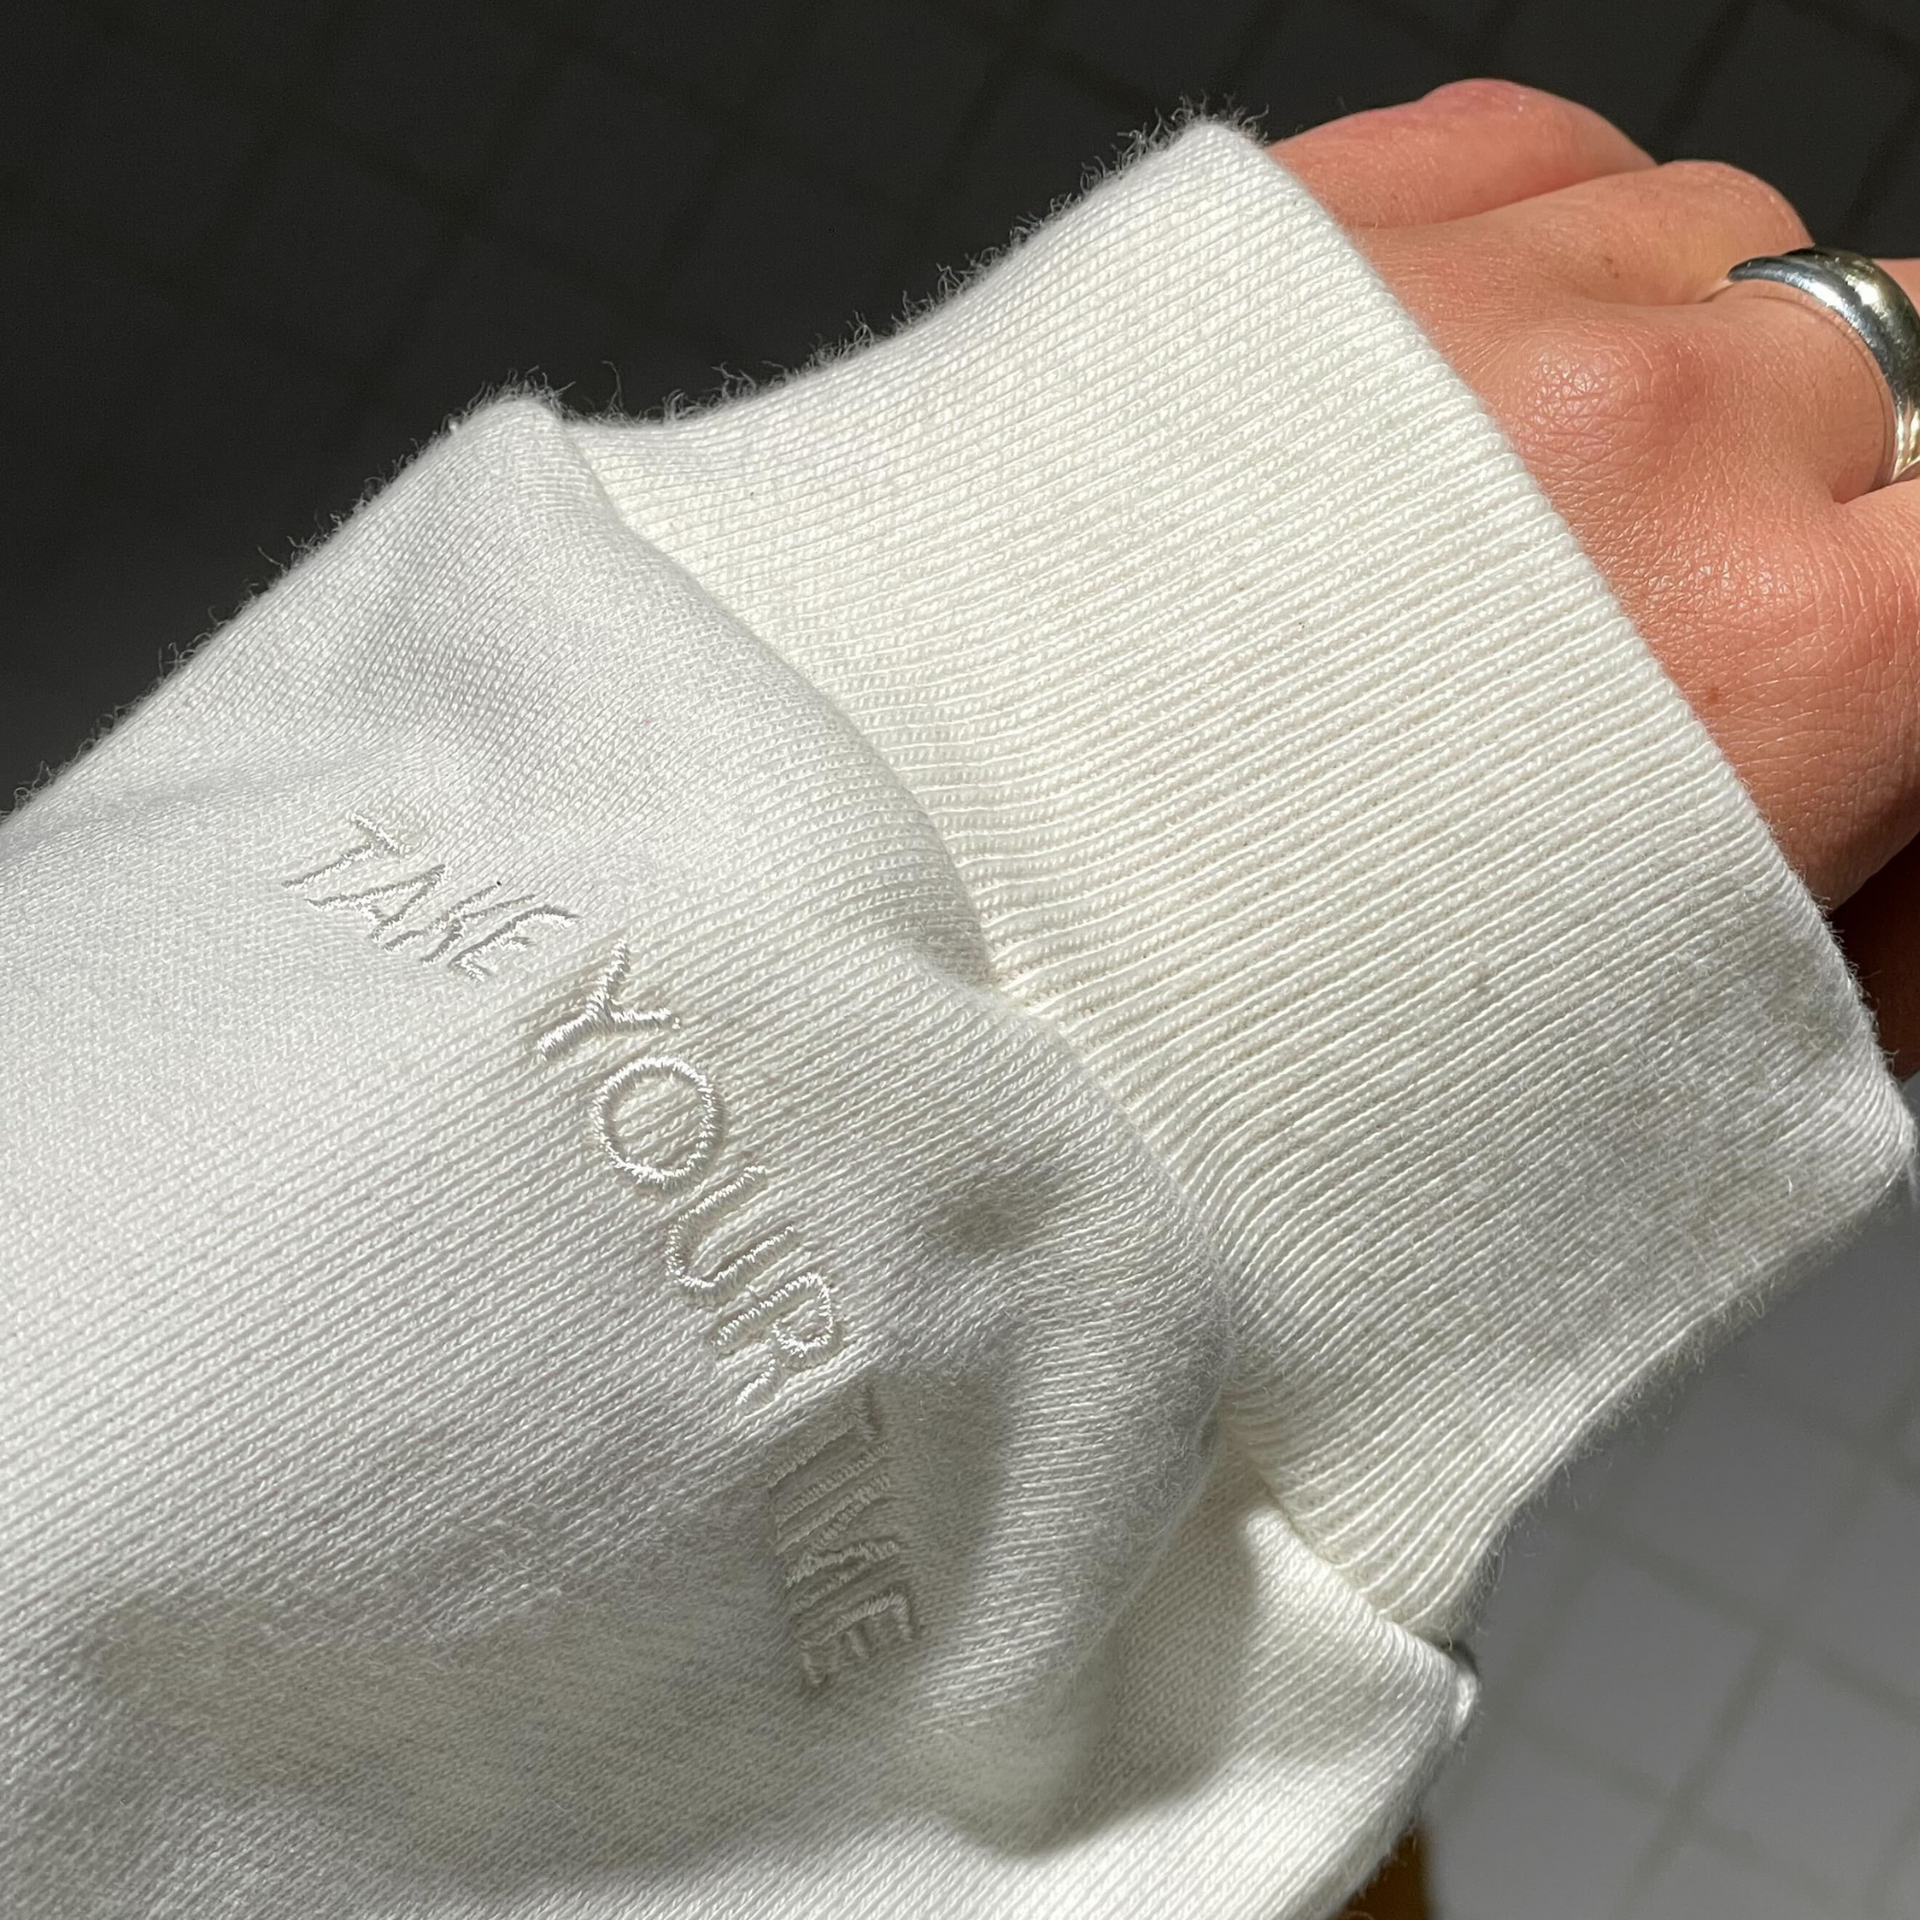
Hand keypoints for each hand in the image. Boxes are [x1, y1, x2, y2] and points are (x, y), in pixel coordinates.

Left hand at [1272, 81, 1919, 1074]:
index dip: (1917, 623)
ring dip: (1660, 383)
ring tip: (1498, 541)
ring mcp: (1470, 297)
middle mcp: (1644, 439)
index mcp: (1775, 665)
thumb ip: (1811, 863)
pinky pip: (1544, 163)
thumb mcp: (1612, 1049)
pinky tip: (1439, 404)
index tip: (1857, 694)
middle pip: (1878, 395)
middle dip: (1799, 527)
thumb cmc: (1208, 1037)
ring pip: (1716, 256)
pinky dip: (1536, 266)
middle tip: (1642, 660)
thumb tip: (1865, 806)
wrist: (888, 927)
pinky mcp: (1305, 229)